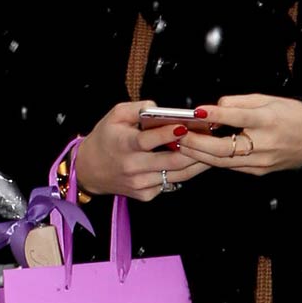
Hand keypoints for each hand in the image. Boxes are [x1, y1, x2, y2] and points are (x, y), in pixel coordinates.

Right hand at [73, 101, 210, 198]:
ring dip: (197, 163)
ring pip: (177, 175)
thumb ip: (138, 108)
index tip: (185, 126)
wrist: (89, 170)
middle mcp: (132, 167)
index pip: (148, 141)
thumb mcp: (115, 115)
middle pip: (171, 161)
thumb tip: (160, 108)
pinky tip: (194, 162)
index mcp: (124, 145)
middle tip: (211, 139)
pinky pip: (171, 183)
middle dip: (194, 151)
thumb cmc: (106, 138)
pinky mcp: (146, 195)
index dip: (167, 134)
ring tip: (212, 150)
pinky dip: (184, 173)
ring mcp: (140, 184)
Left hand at [178, 95, 301, 175]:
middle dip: (197, 142)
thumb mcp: (267, 99)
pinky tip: (197, 154)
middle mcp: (265, 143)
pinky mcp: (258, 171)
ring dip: (199, 154)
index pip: (238, 117)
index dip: (216, 115)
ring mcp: (261, 161)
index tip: (196, 112)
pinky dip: (212, 160)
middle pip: (224, 147)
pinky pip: (231, 166)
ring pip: (223, 161)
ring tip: (180, 146)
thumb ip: (239, 103)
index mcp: (268, 120)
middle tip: (178, 134)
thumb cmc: (289, 115)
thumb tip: (214, 108)